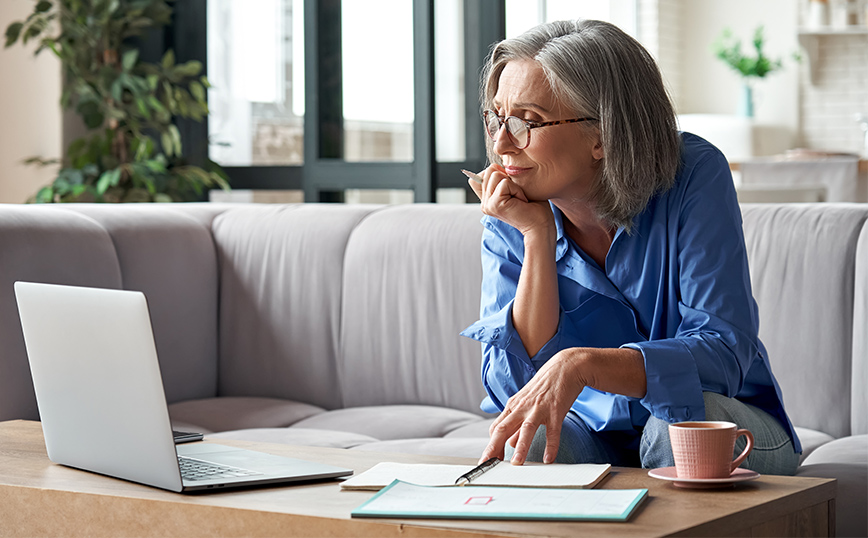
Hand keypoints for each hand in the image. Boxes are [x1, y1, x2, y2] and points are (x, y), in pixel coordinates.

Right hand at [467, 164, 552, 237]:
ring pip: (495, 174)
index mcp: (487, 199)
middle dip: (508, 178)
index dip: (499, 174)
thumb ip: (501, 179)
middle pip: (489, 170)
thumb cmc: (533, 207)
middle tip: (518, 195)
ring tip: (519, 199)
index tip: (512, 191)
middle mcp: (484, 203)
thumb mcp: (515, 188)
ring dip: (513, 184)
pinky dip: (517, 189)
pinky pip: (504, 183)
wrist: (541, 225)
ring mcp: (487, 205)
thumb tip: (494, 166)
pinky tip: (521, 202)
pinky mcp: (494, 204)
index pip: (482, 175)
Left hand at [480, 348, 586, 464]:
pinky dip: (551, 445)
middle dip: (494, 448)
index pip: (496, 428)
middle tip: (488, 464)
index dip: (491, 445)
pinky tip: (548, 459)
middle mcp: (522, 407)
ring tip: (516, 463)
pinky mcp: (556, 410)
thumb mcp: (526, 403)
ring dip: (520, 447)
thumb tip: (509, 443)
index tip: (488, 460)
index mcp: (513, 406)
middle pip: (503, 428)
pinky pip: (552, 431)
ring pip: (526, 429)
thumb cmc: (545, 386)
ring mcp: (538, 408)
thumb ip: (517, 424)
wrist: (565, 367)